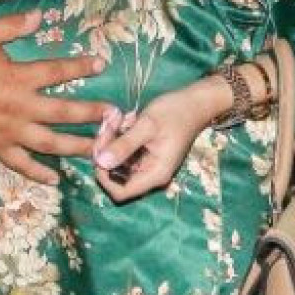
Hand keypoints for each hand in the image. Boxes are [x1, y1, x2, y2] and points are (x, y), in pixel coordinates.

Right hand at [0, 10, 108, 185]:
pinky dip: (40, 173)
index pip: (55, 72)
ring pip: (50, 143)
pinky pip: (23, 164)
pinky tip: (57, 179)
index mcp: (16, 78)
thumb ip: (10, 26)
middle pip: (62, 112)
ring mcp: (11, 132)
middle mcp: (19, 107)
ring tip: (98, 148)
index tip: (100, 64)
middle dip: (90, 113)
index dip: (78, 67)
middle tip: (114, 115)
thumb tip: (40, 17)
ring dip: (77, 146)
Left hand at [92, 77, 224, 201]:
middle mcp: (150, 174)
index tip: (99, 150)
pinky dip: (119, 137)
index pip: (120, 192)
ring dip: (111, 141)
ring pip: (117, 161)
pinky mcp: (145, 153)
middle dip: (106, 152)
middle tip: (106, 127)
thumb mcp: (147, 126)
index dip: (103, 176)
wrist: (194, 102)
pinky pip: (124, 151)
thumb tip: (100, 162)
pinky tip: (123, 120)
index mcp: (154, 174)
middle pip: (116, 176)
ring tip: (115, 120)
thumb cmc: (175, 113)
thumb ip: (124, 145)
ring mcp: (147, 164)